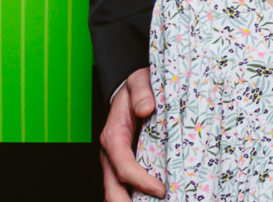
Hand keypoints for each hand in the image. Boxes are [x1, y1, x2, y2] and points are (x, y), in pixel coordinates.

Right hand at [99, 67, 164, 200]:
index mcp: (112, 136)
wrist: (130, 88)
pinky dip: (137, 197)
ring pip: (116, 191)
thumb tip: (146, 108)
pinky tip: (155, 201)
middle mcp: (111, 154)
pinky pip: (126, 186)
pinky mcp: (125, 163)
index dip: (140, 181)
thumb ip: (141, 92)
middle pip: (112, 189)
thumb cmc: (135, 86)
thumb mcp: (138, 81)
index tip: (161, 190)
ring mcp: (116, 161)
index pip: (123, 166)